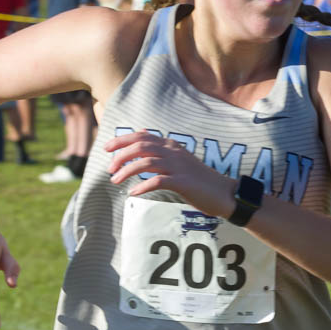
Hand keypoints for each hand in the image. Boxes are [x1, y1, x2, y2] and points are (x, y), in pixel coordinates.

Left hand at [106, 130, 232, 212]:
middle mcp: (174, 152)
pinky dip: (142, 186)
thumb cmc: (199, 180)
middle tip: (109, 168)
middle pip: (141, 146)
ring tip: (115, 181)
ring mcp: (179, 166)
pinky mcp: (183, 182)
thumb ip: (162, 150)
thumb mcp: (180, 160)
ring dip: (127, 171)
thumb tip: (142, 137)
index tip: (107, 148)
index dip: (122, 140)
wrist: (224, 193)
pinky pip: (158, 181)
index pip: (142, 136)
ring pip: (146, 162)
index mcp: (172, 146)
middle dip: (120, 155)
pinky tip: (133, 193)